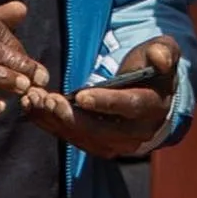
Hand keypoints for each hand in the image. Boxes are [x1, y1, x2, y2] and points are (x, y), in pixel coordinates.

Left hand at [42, 36, 182, 159]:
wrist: (151, 95)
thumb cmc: (152, 68)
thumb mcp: (163, 51)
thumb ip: (164, 51)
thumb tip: (159, 58)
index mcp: (153, 107)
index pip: (129, 106)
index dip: (105, 102)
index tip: (80, 95)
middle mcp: (137, 132)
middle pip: (101, 129)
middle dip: (72, 116)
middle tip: (48, 99)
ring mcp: (118, 144)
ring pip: (84, 137)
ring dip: (56, 121)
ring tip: (34, 101)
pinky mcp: (100, 146)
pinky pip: (73, 139)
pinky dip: (51, 125)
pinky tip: (32, 109)